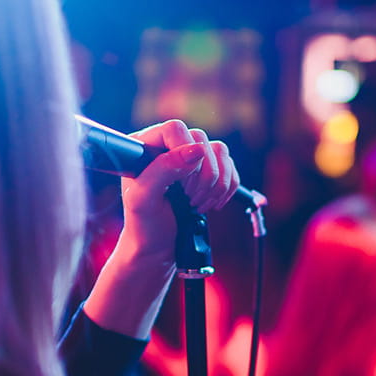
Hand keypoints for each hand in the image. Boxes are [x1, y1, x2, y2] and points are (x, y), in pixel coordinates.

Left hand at [83, 120, 239, 338]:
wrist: (159, 246)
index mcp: (145, 146)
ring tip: (199, 204)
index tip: (183, 182)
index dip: (185, 153)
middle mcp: (169, 147)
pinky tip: (212, 203)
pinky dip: (227, 187)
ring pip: (220, 151)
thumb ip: (164, 170)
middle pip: (201, 139)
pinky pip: (230, 166)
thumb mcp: (145, 200)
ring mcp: (190, 158)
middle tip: (189, 200)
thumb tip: (197, 150)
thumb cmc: (145, 225)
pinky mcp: (208, 171)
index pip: (175, 129)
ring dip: (216, 183)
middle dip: (202, 175)